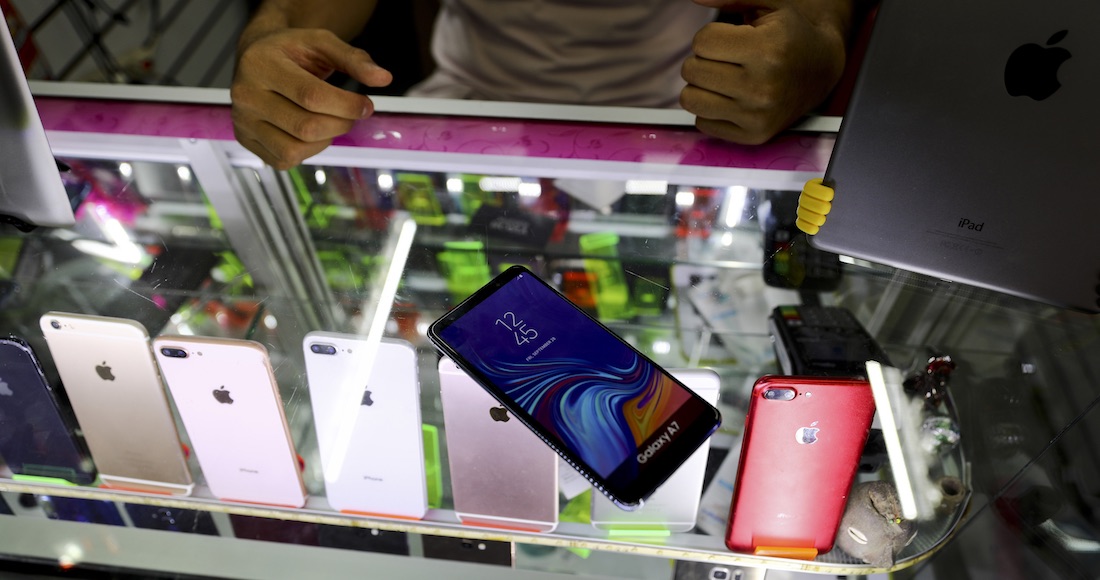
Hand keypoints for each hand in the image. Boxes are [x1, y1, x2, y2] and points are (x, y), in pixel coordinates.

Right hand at [231, 28, 391, 168]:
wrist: (258, 58)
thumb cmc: (291, 51)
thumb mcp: (322, 43)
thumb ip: (354, 59)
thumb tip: (384, 78)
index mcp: (260, 64)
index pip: (311, 96)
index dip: (347, 106)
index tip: (366, 105)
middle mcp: (245, 94)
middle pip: (306, 127)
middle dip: (340, 124)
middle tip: (351, 114)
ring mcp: (243, 121)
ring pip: (295, 150)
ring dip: (325, 140)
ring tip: (330, 121)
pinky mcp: (245, 140)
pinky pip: (284, 160)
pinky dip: (308, 152)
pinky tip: (312, 132)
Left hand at [680, 0, 851, 144]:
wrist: (820, 69)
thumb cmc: (790, 33)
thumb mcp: (767, 5)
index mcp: (768, 49)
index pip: (701, 43)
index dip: (710, 36)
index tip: (731, 39)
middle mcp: (764, 87)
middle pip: (691, 71)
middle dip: (703, 60)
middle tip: (728, 59)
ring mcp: (758, 115)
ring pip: (690, 99)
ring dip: (702, 86)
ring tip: (726, 77)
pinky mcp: (753, 135)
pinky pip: (702, 122)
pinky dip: (711, 109)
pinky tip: (733, 98)